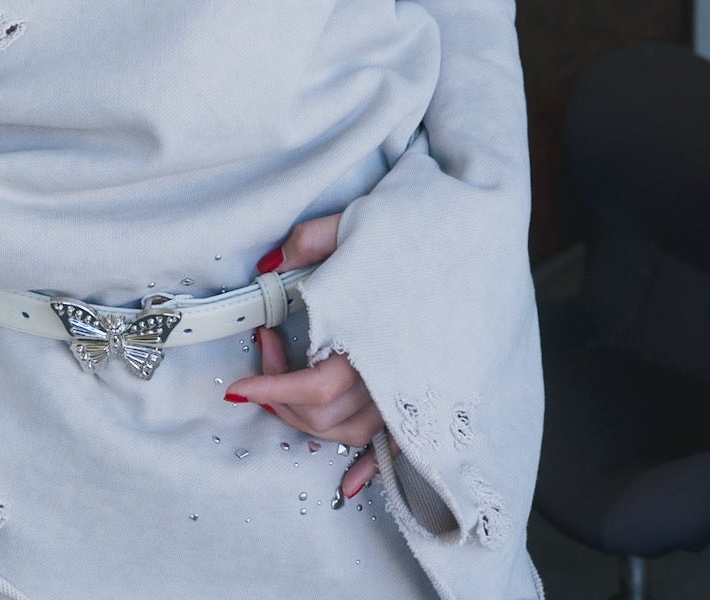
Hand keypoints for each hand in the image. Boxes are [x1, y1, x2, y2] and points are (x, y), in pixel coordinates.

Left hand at [222, 210, 399, 498]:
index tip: (237, 389)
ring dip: (306, 417)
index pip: (312, 386)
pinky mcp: (420, 398)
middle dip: (279, 395)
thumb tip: (270, 267)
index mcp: (373, 338)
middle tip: (266, 345)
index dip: (270, 389)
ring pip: (347, 431)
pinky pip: (392, 447)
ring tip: (288, 376)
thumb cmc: (416, 233)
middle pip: (323, 415)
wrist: (473, 241)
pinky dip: (367, 469)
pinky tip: (350, 485)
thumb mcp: (356, 225)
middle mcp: (392, 374)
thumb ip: (310, 243)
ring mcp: (408, 391)